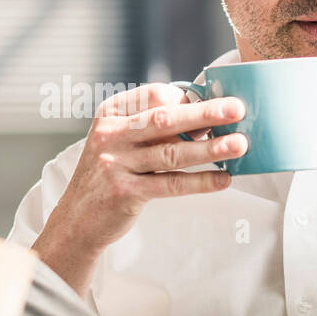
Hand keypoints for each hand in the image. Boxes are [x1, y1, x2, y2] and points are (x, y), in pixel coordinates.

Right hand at [31, 83, 247, 294]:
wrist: (77, 219)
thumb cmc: (108, 175)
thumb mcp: (120, 142)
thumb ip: (153, 129)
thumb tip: (205, 121)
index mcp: (111, 115)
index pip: (155, 95)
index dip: (188, 97)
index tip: (216, 101)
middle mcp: (111, 135)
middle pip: (165, 119)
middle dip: (205, 113)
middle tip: (237, 109)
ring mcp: (115, 164)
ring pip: (171, 153)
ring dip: (209, 148)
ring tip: (239, 145)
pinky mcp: (125, 193)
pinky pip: (171, 185)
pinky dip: (200, 181)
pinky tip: (223, 179)